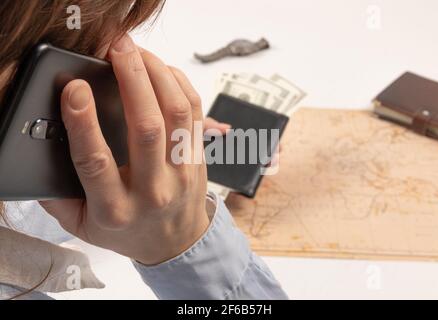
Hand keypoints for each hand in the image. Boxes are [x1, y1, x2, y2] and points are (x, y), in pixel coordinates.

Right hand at [40, 35, 210, 264]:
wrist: (177, 245)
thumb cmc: (128, 232)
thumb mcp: (83, 225)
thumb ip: (57, 198)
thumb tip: (37, 160)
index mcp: (115, 208)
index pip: (96, 161)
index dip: (83, 121)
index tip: (75, 89)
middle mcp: (152, 189)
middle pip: (146, 126)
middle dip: (131, 78)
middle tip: (116, 48)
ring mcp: (181, 172)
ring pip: (176, 113)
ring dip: (157, 74)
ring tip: (138, 52)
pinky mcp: (198, 158)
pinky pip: (194, 113)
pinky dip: (179, 84)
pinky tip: (161, 70)